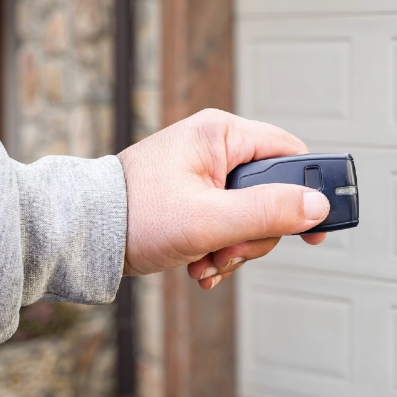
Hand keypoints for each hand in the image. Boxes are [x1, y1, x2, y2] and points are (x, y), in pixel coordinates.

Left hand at [118, 108, 330, 288]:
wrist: (79, 237)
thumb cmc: (132, 216)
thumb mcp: (209, 219)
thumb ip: (268, 212)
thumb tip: (317, 206)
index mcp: (222, 134)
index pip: (290, 154)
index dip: (308, 191)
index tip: (315, 228)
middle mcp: (216, 147)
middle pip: (272, 193)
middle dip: (256, 233)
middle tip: (230, 251)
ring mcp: (205, 173)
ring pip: (251, 215)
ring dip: (236, 247)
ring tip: (207, 260)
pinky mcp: (195, 196)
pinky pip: (229, 223)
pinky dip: (220, 249)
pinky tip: (200, 263)